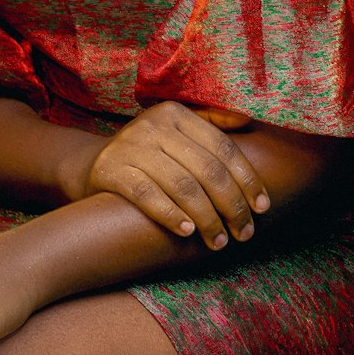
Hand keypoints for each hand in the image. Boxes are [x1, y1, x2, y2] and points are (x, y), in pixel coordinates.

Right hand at [82, 101, 269, 249]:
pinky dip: (171, 215)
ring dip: (207, 218)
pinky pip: (147, 195)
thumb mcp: (175, 130)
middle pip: (207, 169)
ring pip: (182, 185)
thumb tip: (249, 121)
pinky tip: (188, 232)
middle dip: (232, 205)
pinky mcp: (111, 170)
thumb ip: (211, 123)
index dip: (246, 179)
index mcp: (176, 113)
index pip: (222, 147)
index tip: (262, 207)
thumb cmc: (147, 153)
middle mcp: (155, 124)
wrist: (91, 165)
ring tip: (219, 241)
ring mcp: (131, 146)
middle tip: (244, 233)